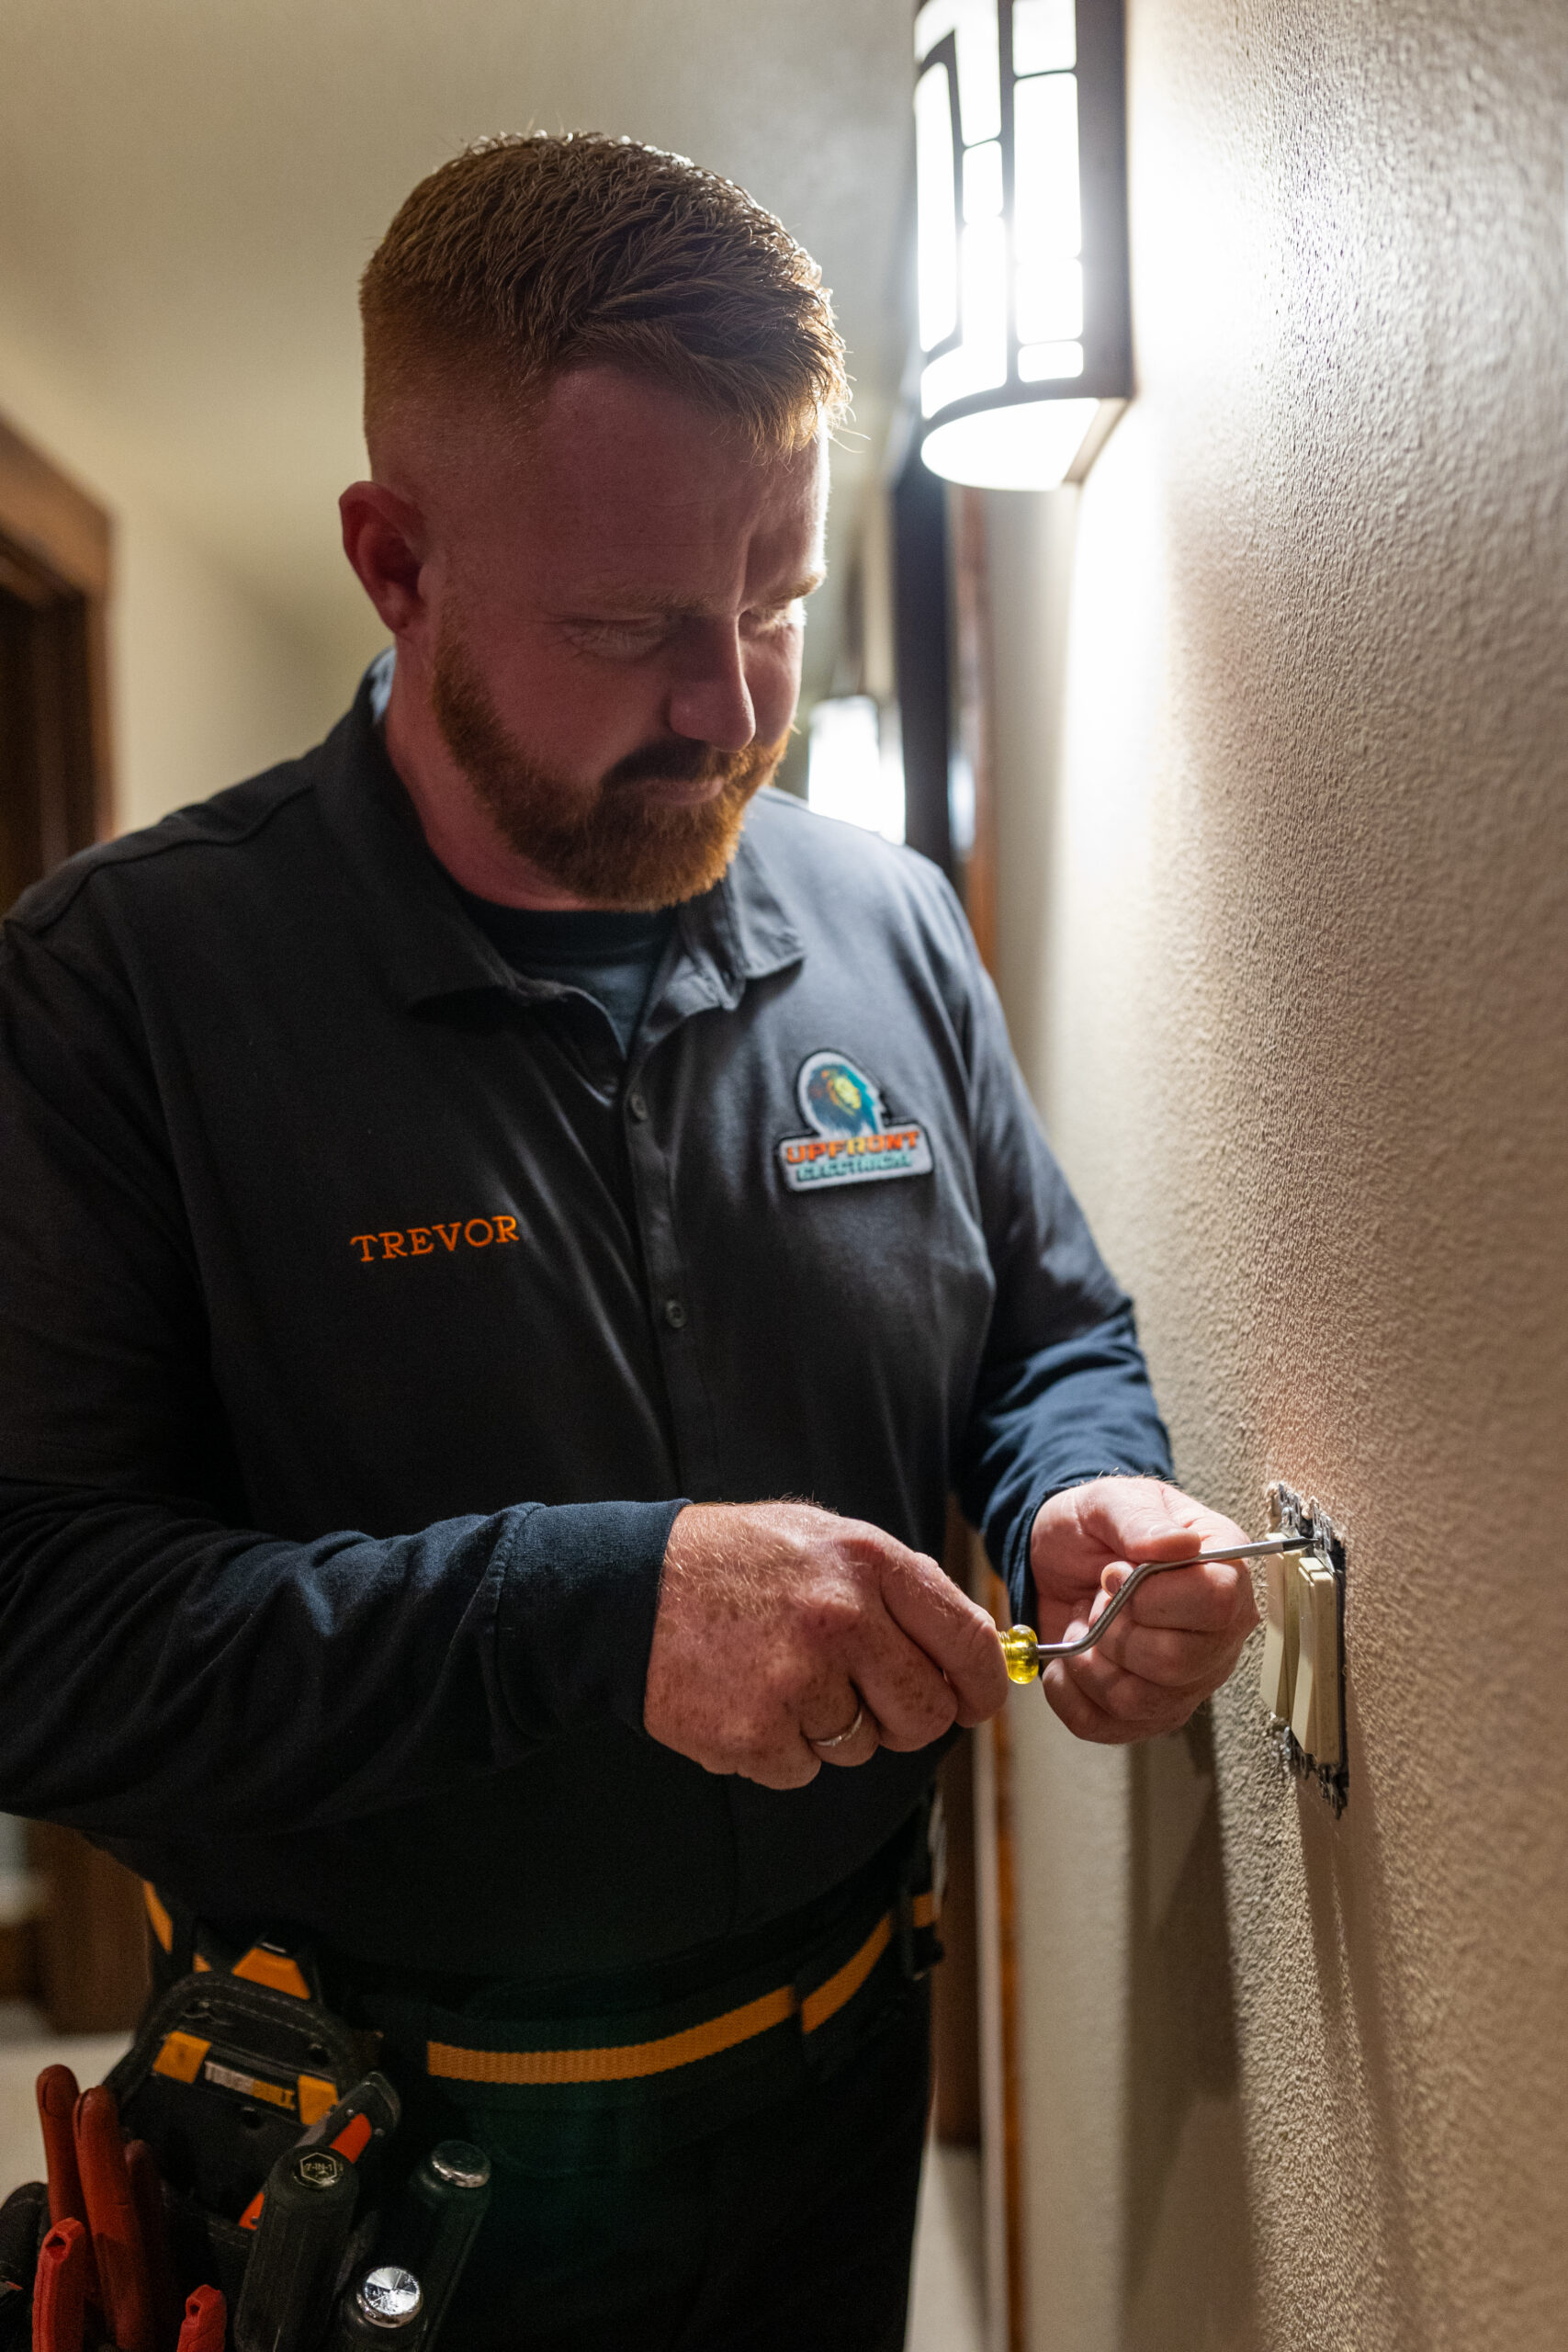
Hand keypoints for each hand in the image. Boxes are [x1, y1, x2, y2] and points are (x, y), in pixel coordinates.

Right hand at [645, 1501, 1008, 1788]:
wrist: (628, 1591)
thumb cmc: (734, 1563)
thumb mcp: (823, 1536)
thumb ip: (897, 1585)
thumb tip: (971, 1643)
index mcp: (869, 1563)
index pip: (969, 1641)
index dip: (983, 1685)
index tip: (975, 1701)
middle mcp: (843, 1619)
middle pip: (926, 1713)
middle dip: (905, 1719)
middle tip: (866, 1699)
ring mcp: (799, 1681)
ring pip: (863, 1746)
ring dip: (832, 1729)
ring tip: (781, 1678)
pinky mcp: (756, 1734)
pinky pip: (805, 1770)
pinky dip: (781, 1749)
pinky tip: (748, 1700)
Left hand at [1028, 1477, 1259, 1743]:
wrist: (1055, 1559)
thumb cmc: (1094, 1527)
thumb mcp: (1109, 1502)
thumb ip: (1140, 1520)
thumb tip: (1177, 1545)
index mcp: (1224, 1574)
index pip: (1216, 1605)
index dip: (1154, 1596)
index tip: (1114, 1572)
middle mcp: (1219, 1636)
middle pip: (1176, 1663)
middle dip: (1114, 1632)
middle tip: (1097, 1600)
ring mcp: (1187, 1681)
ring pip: (1139, 1702)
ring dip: (1089, 1662)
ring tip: (1086, 1625)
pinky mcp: (1148, 1713)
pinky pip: (1105, 1726)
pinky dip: (1069, 1693)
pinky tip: (1069, 1658)